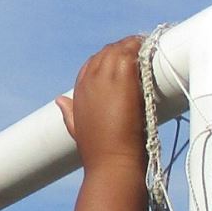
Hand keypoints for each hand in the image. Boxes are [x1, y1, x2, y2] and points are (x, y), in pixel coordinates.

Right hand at [54, 37, 147, 171]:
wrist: (112, 164)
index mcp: (79, 90)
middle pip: (107, 52)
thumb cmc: (99, 152)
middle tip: (143, 53)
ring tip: (150, 49)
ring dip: (134, 46)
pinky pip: (131, 51)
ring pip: (119, 48)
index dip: (110, 60)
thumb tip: (60, 100)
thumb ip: (69, 112)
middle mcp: (90, 80)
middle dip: (124, 50)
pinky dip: (141, 48)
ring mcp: (106, 76)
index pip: (93, 63)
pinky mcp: (123, 76)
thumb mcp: (78, 128)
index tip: (127, 62)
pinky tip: (151, 50)